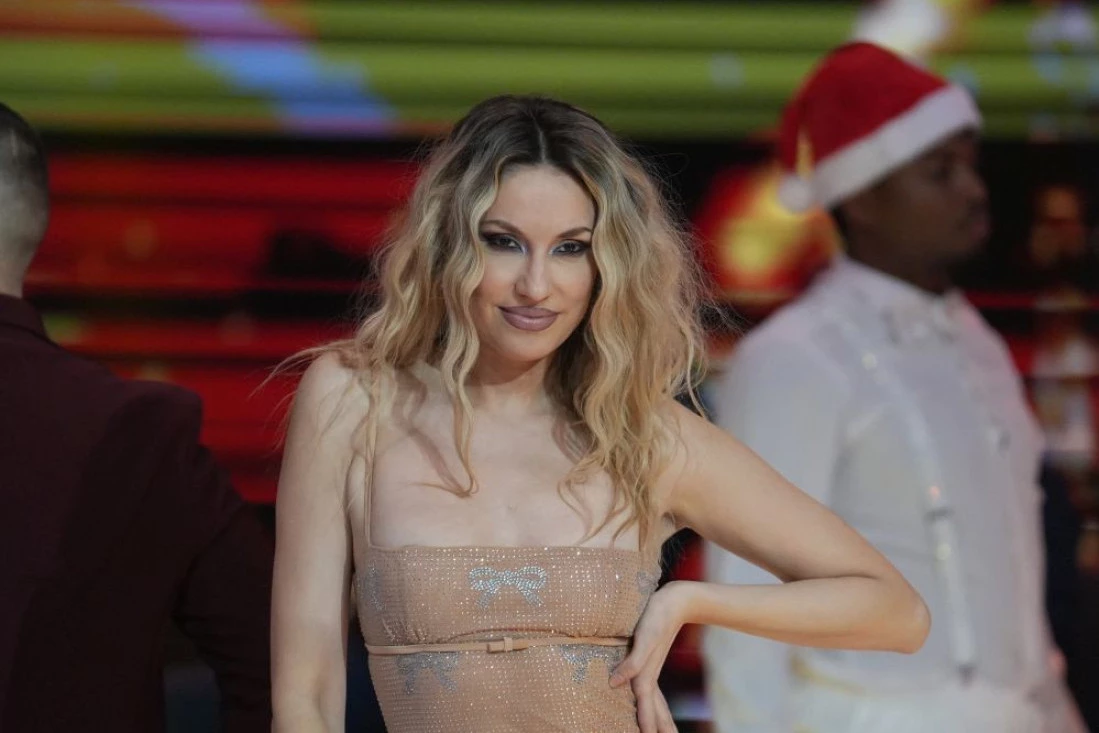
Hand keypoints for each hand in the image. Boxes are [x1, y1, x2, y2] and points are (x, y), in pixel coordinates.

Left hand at [610, 580, 691, 732]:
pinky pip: (650, 686)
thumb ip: (633, 661)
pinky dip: (652, 699)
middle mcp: (650, 673)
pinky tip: (648, 697)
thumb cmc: (658, 615)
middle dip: (660, 726)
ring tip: (665, 731)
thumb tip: (615, 683)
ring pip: (656, 699)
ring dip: (659, 716)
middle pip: (656, 708)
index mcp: (647, 673)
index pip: (646, 706)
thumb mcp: (645, 638)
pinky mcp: (650, 656)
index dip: (646, 723)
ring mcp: (652, 666)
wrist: (675, 600)